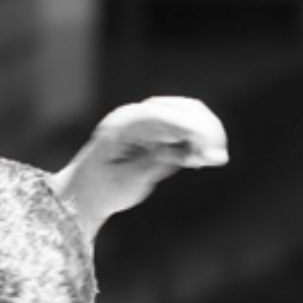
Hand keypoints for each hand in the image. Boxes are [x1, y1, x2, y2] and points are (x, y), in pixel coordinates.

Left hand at [61, 97, 227, 234]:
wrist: (85, 194)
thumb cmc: (101, 191)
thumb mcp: (126, 183)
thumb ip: (155, 163)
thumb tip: (188, 151)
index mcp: (122, 125)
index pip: (161, 115)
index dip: (188, 127)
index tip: (208, 145)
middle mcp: (137, 116)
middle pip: (181, 109)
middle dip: (204, 129)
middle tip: (218, 157)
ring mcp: (149, 121)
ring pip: (188, 115)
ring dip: (206, 134)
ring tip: (215, 159)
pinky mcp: (159, 132)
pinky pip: (187, 129)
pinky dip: (200, 141)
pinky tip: (205, 159)